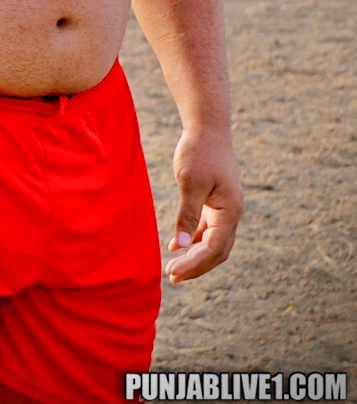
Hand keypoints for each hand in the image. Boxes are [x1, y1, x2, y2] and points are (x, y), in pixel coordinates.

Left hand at [164, 127, 242, 282]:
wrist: (207, 127)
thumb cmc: (198, 152)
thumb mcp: (189, 182)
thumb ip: (187, 214)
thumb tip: (181, 245)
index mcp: (230, 211)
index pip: (214, 249)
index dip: (194, 264)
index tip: (172, 272)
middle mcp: (232, 213)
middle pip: (217, 251)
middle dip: (196, 266)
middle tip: (172, 276)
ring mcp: (226, 208)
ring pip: (214, 242)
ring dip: (195, 255)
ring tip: (173, 266)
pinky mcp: (216, 201)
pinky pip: (208, 228)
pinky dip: (194, 239)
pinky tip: (177, 245)